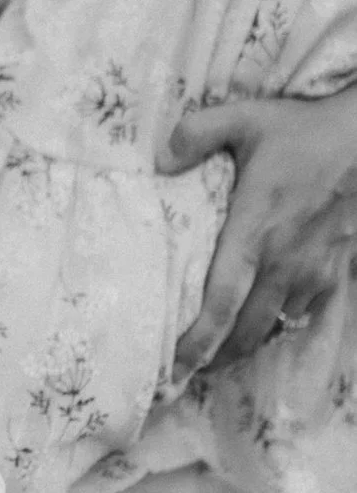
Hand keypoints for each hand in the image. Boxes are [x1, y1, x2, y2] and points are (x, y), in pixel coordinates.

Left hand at [165, 91, 356, 368]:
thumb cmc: (303, 130)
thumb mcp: (244, 119)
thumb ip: (195, 133)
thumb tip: (159, 159)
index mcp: (254, 230)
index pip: (221, 302)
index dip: (197, 341)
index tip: (172, 366)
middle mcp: (284, 260)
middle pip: (245, 330)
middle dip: (214, 359)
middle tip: (181, 373)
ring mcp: (312, 269)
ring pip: (273, 326)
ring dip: (244, 345)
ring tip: (213, 355)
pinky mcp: (334, 269)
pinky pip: (301, 312)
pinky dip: (275, 325)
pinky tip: (257, 323)